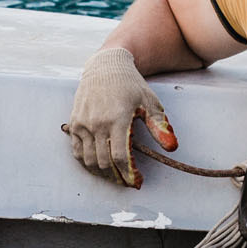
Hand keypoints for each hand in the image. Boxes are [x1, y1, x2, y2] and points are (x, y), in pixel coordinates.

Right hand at [67, 46, 175, 187]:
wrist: (105, 66)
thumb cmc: (131, 84)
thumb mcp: (150, 103)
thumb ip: (159, 127)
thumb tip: (172, 148)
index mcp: (118, 119)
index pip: (120, 157)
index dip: (129, 174)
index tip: (137, 181)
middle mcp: (97, 123)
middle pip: (104, 162)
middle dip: (117, 177)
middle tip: (127, 181)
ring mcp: (83, 123)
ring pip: (89, 160)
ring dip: (102, 172)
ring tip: (114, 176)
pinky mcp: (75, 123)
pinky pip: (77, 150)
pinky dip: (86, 162)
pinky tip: (98, 165)